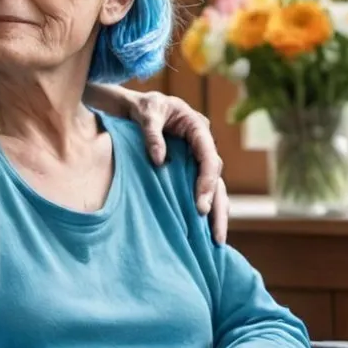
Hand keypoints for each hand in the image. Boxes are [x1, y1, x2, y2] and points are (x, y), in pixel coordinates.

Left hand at [127, 90, 228, 243]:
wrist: (130, 106)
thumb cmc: (140, 106)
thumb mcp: (145, 113)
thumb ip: (151, 134)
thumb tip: (159, 161)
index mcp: (197, 128)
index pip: (210, 158)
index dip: (207, 183)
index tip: (201, 206)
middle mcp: (201, 144)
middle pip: (216, 178)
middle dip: (218, 207)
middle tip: (216, 235)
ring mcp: (195, 157)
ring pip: (212, 187)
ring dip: (215, 213)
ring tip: (216, 242)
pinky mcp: (185, 168)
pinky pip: (196, 189)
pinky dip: (201, 208)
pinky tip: (201, 231)